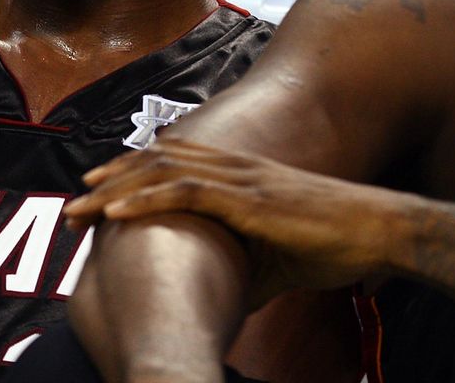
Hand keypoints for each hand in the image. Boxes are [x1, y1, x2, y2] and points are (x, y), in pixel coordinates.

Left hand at [64, 139, 411, 303]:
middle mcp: (241, 168)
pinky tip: (115, 212)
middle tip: (76, 197)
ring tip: (80, 205)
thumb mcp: (280, 256)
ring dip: (117, 187)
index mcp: (248, 174)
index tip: (102, 191)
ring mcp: (245, 180)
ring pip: (165, 171)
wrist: (378, 230)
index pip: (180, 161)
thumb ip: (246, 266)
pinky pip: (188, 193)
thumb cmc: (338, 242)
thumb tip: (217, 296)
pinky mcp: (252, 201)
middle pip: (163, 159)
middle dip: (115, 176)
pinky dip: (145, 199)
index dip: (138, 171)